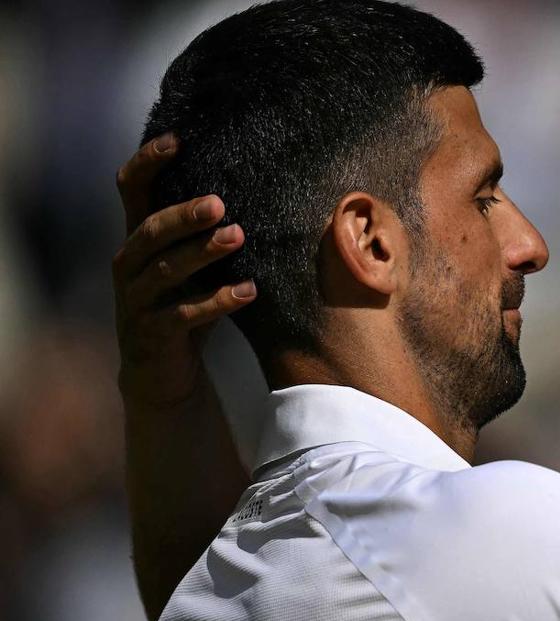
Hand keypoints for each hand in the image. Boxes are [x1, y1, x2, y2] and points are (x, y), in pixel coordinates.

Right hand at [113, 134, 252, 407]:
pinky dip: (218, 301)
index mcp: (139, 240)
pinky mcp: (150, 334)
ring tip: (239, 236)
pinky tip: (249, 291)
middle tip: (219, 202)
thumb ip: (207, 234)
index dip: (147, 162)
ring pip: (166, 270)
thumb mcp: (193, 267)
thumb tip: (260, 191)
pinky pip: (184, 315)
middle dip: (183, 215)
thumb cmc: (184, 307)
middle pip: (150, 230)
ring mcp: (135, 300)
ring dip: (203, 252)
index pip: (132, 190)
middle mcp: (129, 264)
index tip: (177, 139)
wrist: (163, 373)